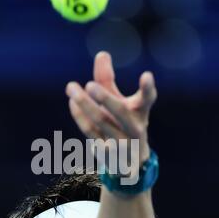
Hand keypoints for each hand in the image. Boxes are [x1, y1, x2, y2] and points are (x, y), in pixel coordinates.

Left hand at [65, 51, 156, 170]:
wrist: (129, 164)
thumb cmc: (123, 124)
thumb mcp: (120, 102)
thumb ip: (108, 80)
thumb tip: (101, 53)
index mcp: (141, 113)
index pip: (147, 99)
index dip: (147, 88)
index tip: (146, 75)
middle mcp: (135, 128)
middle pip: (121, 112)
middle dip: (106, 98)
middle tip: (90, 84)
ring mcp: (121, 143)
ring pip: (101, 123)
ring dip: (84, 105)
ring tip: (70, 87)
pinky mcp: (107, 154)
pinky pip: (90, 133)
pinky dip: (80, 117)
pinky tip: (72, 103)